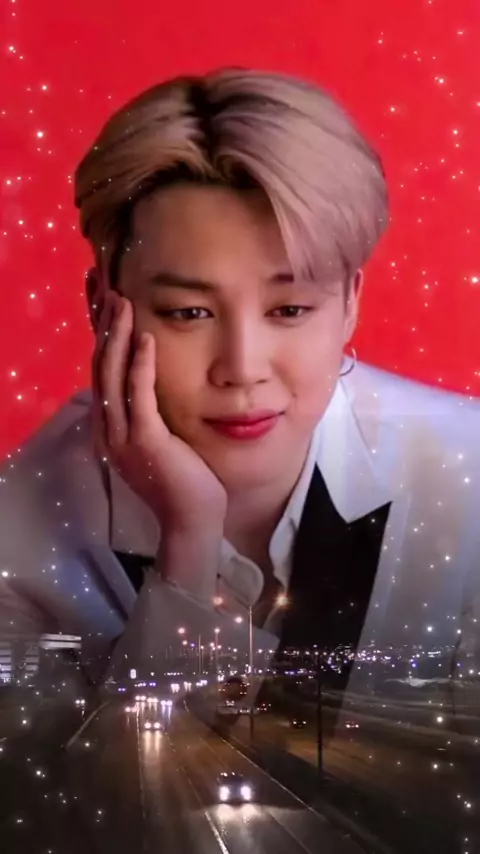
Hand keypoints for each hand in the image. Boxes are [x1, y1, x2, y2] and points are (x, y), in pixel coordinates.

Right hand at [91, 290, 227, 540]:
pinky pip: (139, 396)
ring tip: (119, 300)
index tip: (101, 299)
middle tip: (102, 286)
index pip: (100, 369)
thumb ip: (150, 409)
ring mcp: (123, 436)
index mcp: (110, 426)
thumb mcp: (160, 438)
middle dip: (101, 324)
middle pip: (98, 365)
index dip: (99, 332)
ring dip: (115, 336)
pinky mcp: (146, 442)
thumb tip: (152, 379)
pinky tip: (144, 338)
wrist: (191, 522)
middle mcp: (108, 428)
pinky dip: (139, 365)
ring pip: (111, 376)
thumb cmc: (184, 480)